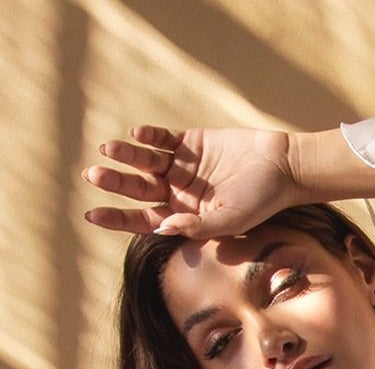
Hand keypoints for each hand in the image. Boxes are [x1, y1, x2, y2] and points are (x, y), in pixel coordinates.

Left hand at [82, 124, 304, 240]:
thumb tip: (160, 228)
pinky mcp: (191, 142)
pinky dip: (150, 136)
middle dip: (116, 183)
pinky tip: (137, 134)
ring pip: (146, 161)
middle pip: (139, 189)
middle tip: (93, 175)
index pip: (142, 220)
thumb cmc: (260, 202)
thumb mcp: (228, 220)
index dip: (116, 218)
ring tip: (108, 149)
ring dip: (127, 155)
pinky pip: (163, 139)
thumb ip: (195, 227)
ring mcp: (182, 167)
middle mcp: (178, 194)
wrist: (282, 167)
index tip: (92, 215)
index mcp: (183, 218)